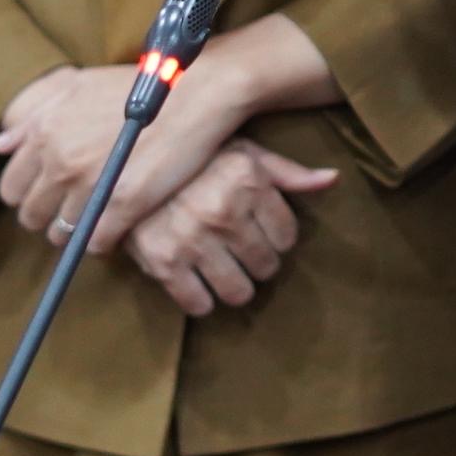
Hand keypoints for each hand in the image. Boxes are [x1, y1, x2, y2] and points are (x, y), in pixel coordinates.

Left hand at [0, 11, 341, 250]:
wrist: (197, 91)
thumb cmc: (141, 84)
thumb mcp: (77, 87)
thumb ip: (34, 118)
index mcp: (45, 132)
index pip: (12, 186)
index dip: (29, 194)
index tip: (48, 194)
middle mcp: (60, 161)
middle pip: (32, 214)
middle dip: (47, 215)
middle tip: (72, 208)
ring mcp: (90, 186)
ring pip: (61, 232)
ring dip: (74, 230)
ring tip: (94, 218)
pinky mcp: (122, 205)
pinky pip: (94, 243)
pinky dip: (102, 240)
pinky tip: (116, 225)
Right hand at [122, 140, 337, 315]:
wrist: (123, 163)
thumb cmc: (193, 157)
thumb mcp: (241, 151)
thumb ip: (286, 172)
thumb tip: (332, 180)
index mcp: (247, 180)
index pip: (287, 236)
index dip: (277, 238)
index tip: (262, 233)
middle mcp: (223, 210)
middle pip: (265, 266)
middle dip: (259, 263)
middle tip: (243, 255)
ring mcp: (192, 238)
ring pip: (238, 291)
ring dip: (235, 286)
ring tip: (226, 272)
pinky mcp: (161, 262)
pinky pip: (197, 303)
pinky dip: (201, 300)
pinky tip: (198, 284)